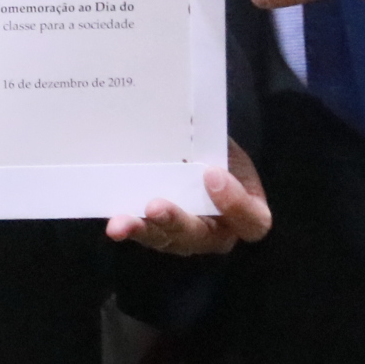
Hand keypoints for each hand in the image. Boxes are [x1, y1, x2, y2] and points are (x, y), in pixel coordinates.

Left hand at [106, 139, 272, 254]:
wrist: (199, 154)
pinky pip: (145, 233)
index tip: (212, 173)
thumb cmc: (219, 152)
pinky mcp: (160, 233)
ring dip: (142, 230)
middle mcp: (217, 233)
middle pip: (199, 236)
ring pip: (166, 239)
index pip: (250, 220)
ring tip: (120, 224)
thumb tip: (193, 123)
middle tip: (155, 206)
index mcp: (247, 214)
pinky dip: (129, 226)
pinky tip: (114, 221)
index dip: (234, 202)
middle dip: (175, 221)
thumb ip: (217, 145)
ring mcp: (186, 237)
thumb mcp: (227, 146)